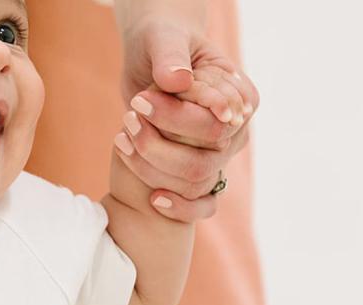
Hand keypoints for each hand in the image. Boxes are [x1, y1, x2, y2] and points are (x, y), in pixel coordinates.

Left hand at [117, 17, 260, 221]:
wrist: (151, 61)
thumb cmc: (161, 44)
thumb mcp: (164, 40)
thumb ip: (171, 57)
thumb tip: (177, 81)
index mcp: (241, 96)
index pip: (217, 120)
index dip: (178, 117)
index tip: (141, 100)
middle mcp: (237, 130)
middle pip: (206, 155)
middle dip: (160, 144)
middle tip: (128, 117)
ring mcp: (220, 155)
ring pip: (195, 179)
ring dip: (154, 167)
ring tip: (121, 138)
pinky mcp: (200, 173)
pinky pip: (202, 204)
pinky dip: (180, 207)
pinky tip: (153, 199)